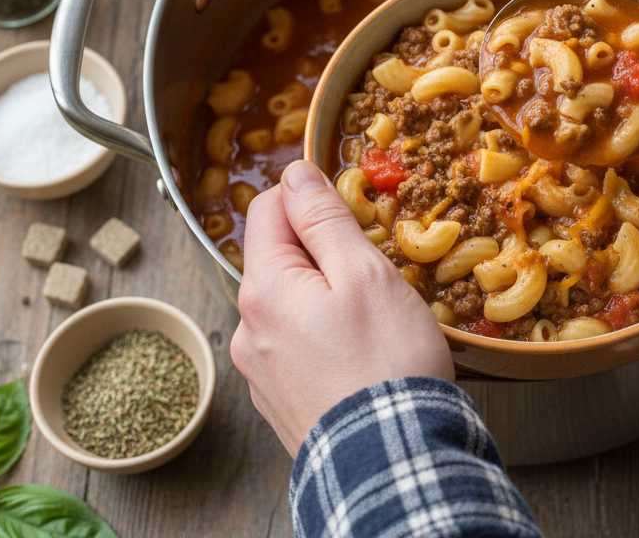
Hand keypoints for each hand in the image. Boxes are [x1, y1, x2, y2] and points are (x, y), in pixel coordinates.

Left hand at [230, 160, 453, 454]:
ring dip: (327, 298)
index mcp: (263, 290)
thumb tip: (296, 174)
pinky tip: (363, 356)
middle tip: (375, 273)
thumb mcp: (365, 275)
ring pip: (291, 305)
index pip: (266, 209)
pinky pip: (298, 347)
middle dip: (325, 253)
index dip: (309, 196)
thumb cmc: (385, 365)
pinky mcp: (280, 401)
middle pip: (279, 259)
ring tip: (375, 322)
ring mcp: (260, 369)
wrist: (391, 463)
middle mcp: (247, 329)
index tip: (351, 210)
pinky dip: (327, 339)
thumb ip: (325, 220)